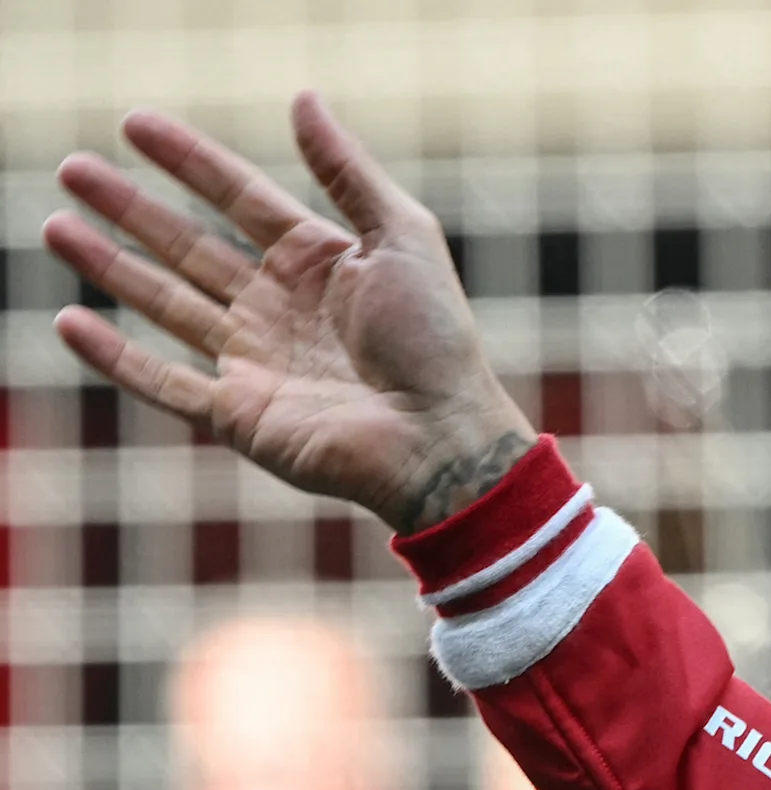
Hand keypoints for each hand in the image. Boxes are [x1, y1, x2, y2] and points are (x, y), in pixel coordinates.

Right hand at [43, 93, 534, 531]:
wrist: (441, 438)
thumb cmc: (434, 339)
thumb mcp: (401, 235)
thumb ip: (348, 170)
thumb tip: (302, 96)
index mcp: (320, 263)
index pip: (239, 197)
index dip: (189, 160)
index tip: (134, 123)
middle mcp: (280, 310)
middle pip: (190, 246)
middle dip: (131, 208)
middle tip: (73, 168)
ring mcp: (256, 362)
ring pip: (166, 304)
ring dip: (110, 266)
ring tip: (55, 225)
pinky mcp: (240, 415)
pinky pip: (164, 382)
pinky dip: (115, 357)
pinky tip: (70, 321)